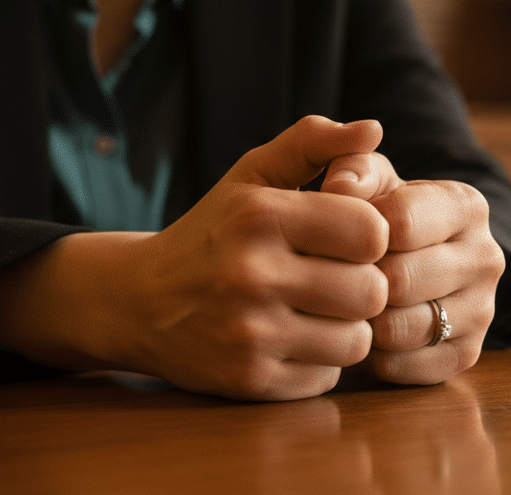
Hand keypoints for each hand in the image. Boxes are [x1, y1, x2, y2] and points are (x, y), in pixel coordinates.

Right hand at [0, 116, 390, 401]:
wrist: (136, 301)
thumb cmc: (214, 230)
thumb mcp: (252, 175)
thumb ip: (313, 143)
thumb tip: (373, 130)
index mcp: (259, 215)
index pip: (371, 231)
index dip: (368, 235)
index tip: (345, 238)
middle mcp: (251, 274)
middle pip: (371, 291)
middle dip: (361, 284)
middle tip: (334, 278)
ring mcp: (248, 333)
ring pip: (356, 341)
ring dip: (344, 327)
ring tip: (314, 310)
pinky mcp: (247, 380)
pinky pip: (327, 377)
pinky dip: (317, 361)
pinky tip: (289, 339)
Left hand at [321, 152, 505, 384]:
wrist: (403, 261)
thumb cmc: (377, 213)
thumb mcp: (367, 179)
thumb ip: (351, 165)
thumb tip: (342, 186)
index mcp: (467, 206)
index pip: (399, 222)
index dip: (356, 232)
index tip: (341, 233)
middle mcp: (487, 257)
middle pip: (400, 281)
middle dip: (360, 280)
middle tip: (337, 277)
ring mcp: (483, 310)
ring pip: (402, 328)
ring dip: (364, 321)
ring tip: (350, 304)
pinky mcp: (467, 355)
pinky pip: (405, 367)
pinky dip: (375, 356)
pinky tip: (366, 332)